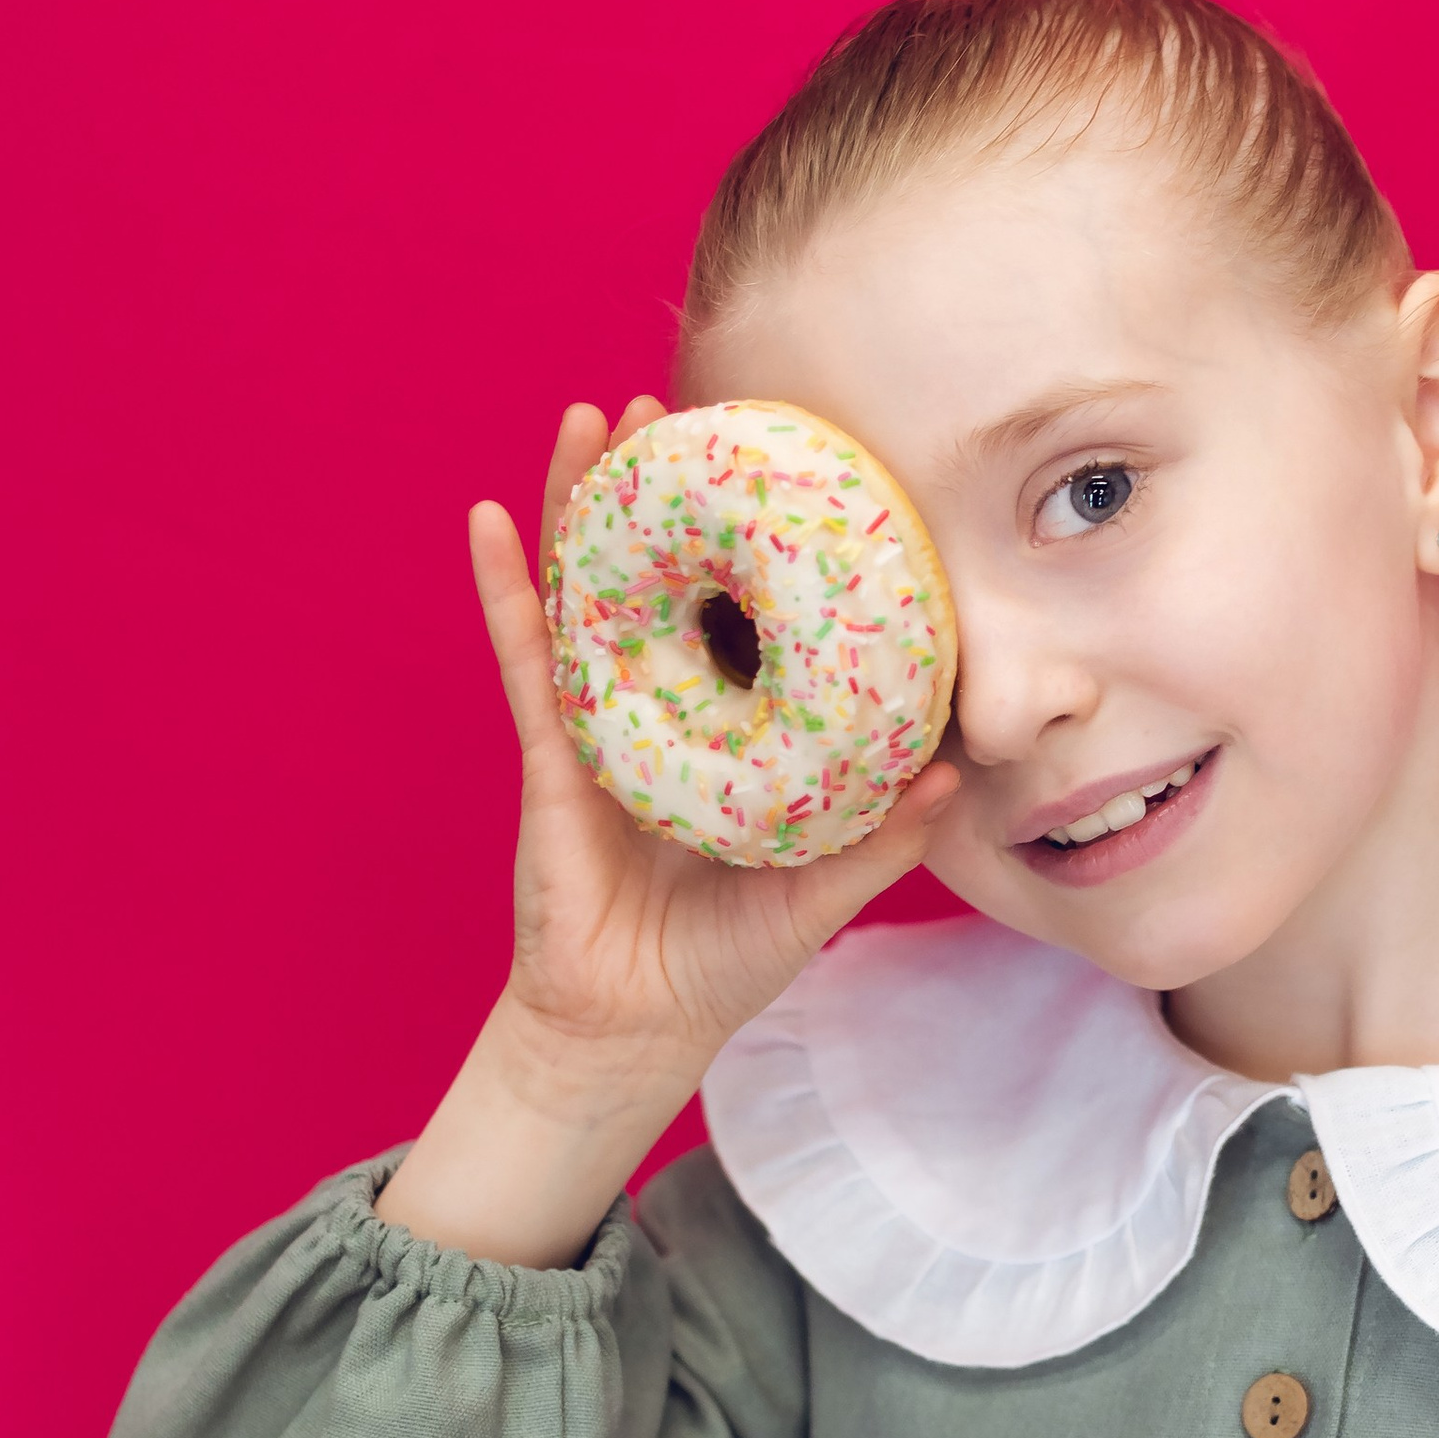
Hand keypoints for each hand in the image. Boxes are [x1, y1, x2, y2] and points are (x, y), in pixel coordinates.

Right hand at [479, 397, 957, 1097]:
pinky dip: (505, 590)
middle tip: (675, 407)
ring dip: (579, 504)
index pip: (736, 619)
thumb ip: (881, 832)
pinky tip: (486, 522)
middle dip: (659, 494)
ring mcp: (596, 723)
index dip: (745, 548)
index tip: (768, 467)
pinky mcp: (551, 756)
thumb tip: (952, 769)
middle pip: (653, 578)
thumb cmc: (723, 959)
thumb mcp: (820, 889)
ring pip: (583, 591)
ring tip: (588, 419)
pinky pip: (525, 659)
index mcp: (719, 728)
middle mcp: (655, 709)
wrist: (633, 1030)